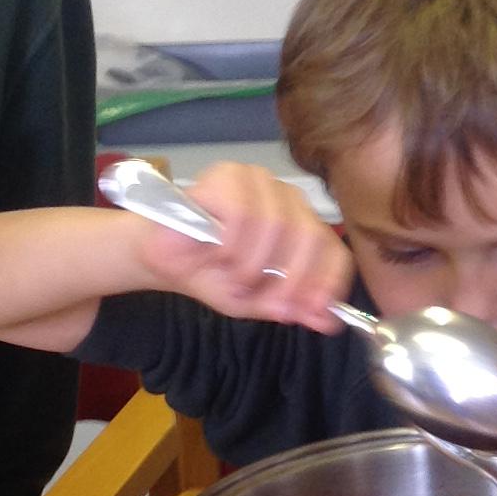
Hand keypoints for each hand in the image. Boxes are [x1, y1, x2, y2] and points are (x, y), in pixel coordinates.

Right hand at [132, 161, 351, 333]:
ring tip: (233, 277)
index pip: (332, 248)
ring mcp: (259, 181)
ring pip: (277, 225)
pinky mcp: (228, 175)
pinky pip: (243, 215)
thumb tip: (324, 320)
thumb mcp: (252, 300)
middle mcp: (287, 198)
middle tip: (268, 302)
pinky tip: (217, 253)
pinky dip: (231, 246)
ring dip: (253, 265)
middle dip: (292, 279)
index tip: (318, 312)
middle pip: (310, 236)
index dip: (330, 282)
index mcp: (302, 225)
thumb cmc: (211, 274)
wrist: (163, 257)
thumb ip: (287, 306)